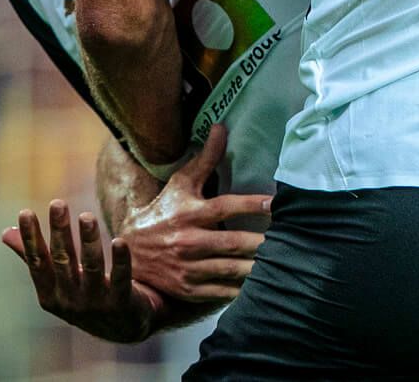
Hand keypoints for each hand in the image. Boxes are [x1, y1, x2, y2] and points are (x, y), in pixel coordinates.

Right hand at [3, 200, 162, 343]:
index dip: (31, 238)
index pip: (37, 262)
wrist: (122, 328)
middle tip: (57, 203)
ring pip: (91, 268)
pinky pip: (120, 279)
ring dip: (88, 241)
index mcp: (49, 294)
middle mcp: (69, 300)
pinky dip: (120, 261)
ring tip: (87, 216)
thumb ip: (35, 258)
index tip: (25, 212)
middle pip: (63, 261)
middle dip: (60, 232)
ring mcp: (95, 303)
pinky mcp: (121, 303)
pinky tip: (119, 241)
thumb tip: (5, 232)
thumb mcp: (57, 282)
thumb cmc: (84, 297)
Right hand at [116, 123, 270, 306]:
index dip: (253, 205)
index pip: (227, 207)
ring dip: (256, 267)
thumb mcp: (180, 184)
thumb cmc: (162, 212)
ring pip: (230, 269)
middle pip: (234, 242)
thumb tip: (220, 127)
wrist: (129, 252)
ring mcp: (189, 267)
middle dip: (262, 243)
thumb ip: (205, 159)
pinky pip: (220, 291)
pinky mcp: (189, 288)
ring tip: (281, 262)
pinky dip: (241, 290)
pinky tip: (261, 286)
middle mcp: (190, 241)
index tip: (277, 204)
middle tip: (289, 240)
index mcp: (191, 213)